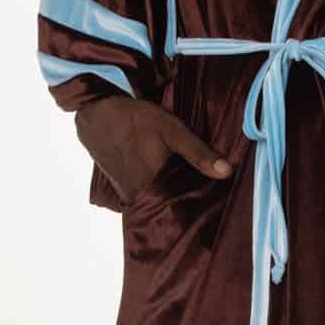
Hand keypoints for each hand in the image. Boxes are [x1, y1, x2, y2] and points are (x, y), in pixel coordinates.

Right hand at [74, 94, 230, 205]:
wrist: (97, 112)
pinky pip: (145, 197)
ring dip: (170, 200)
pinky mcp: (121, 189)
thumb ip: (199, 153)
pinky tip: (168, 184)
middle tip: (206, 202)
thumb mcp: (172, 130)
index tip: (213, 212)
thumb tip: (227, 172)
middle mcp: (137, 198)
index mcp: (152, 189)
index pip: (180, 212)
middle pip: (168, 210)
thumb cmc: (136, 120)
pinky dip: (157, 193)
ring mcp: (127, 195)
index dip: (197, 212)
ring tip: (190, 193)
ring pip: (156, 204)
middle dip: (186, 206)